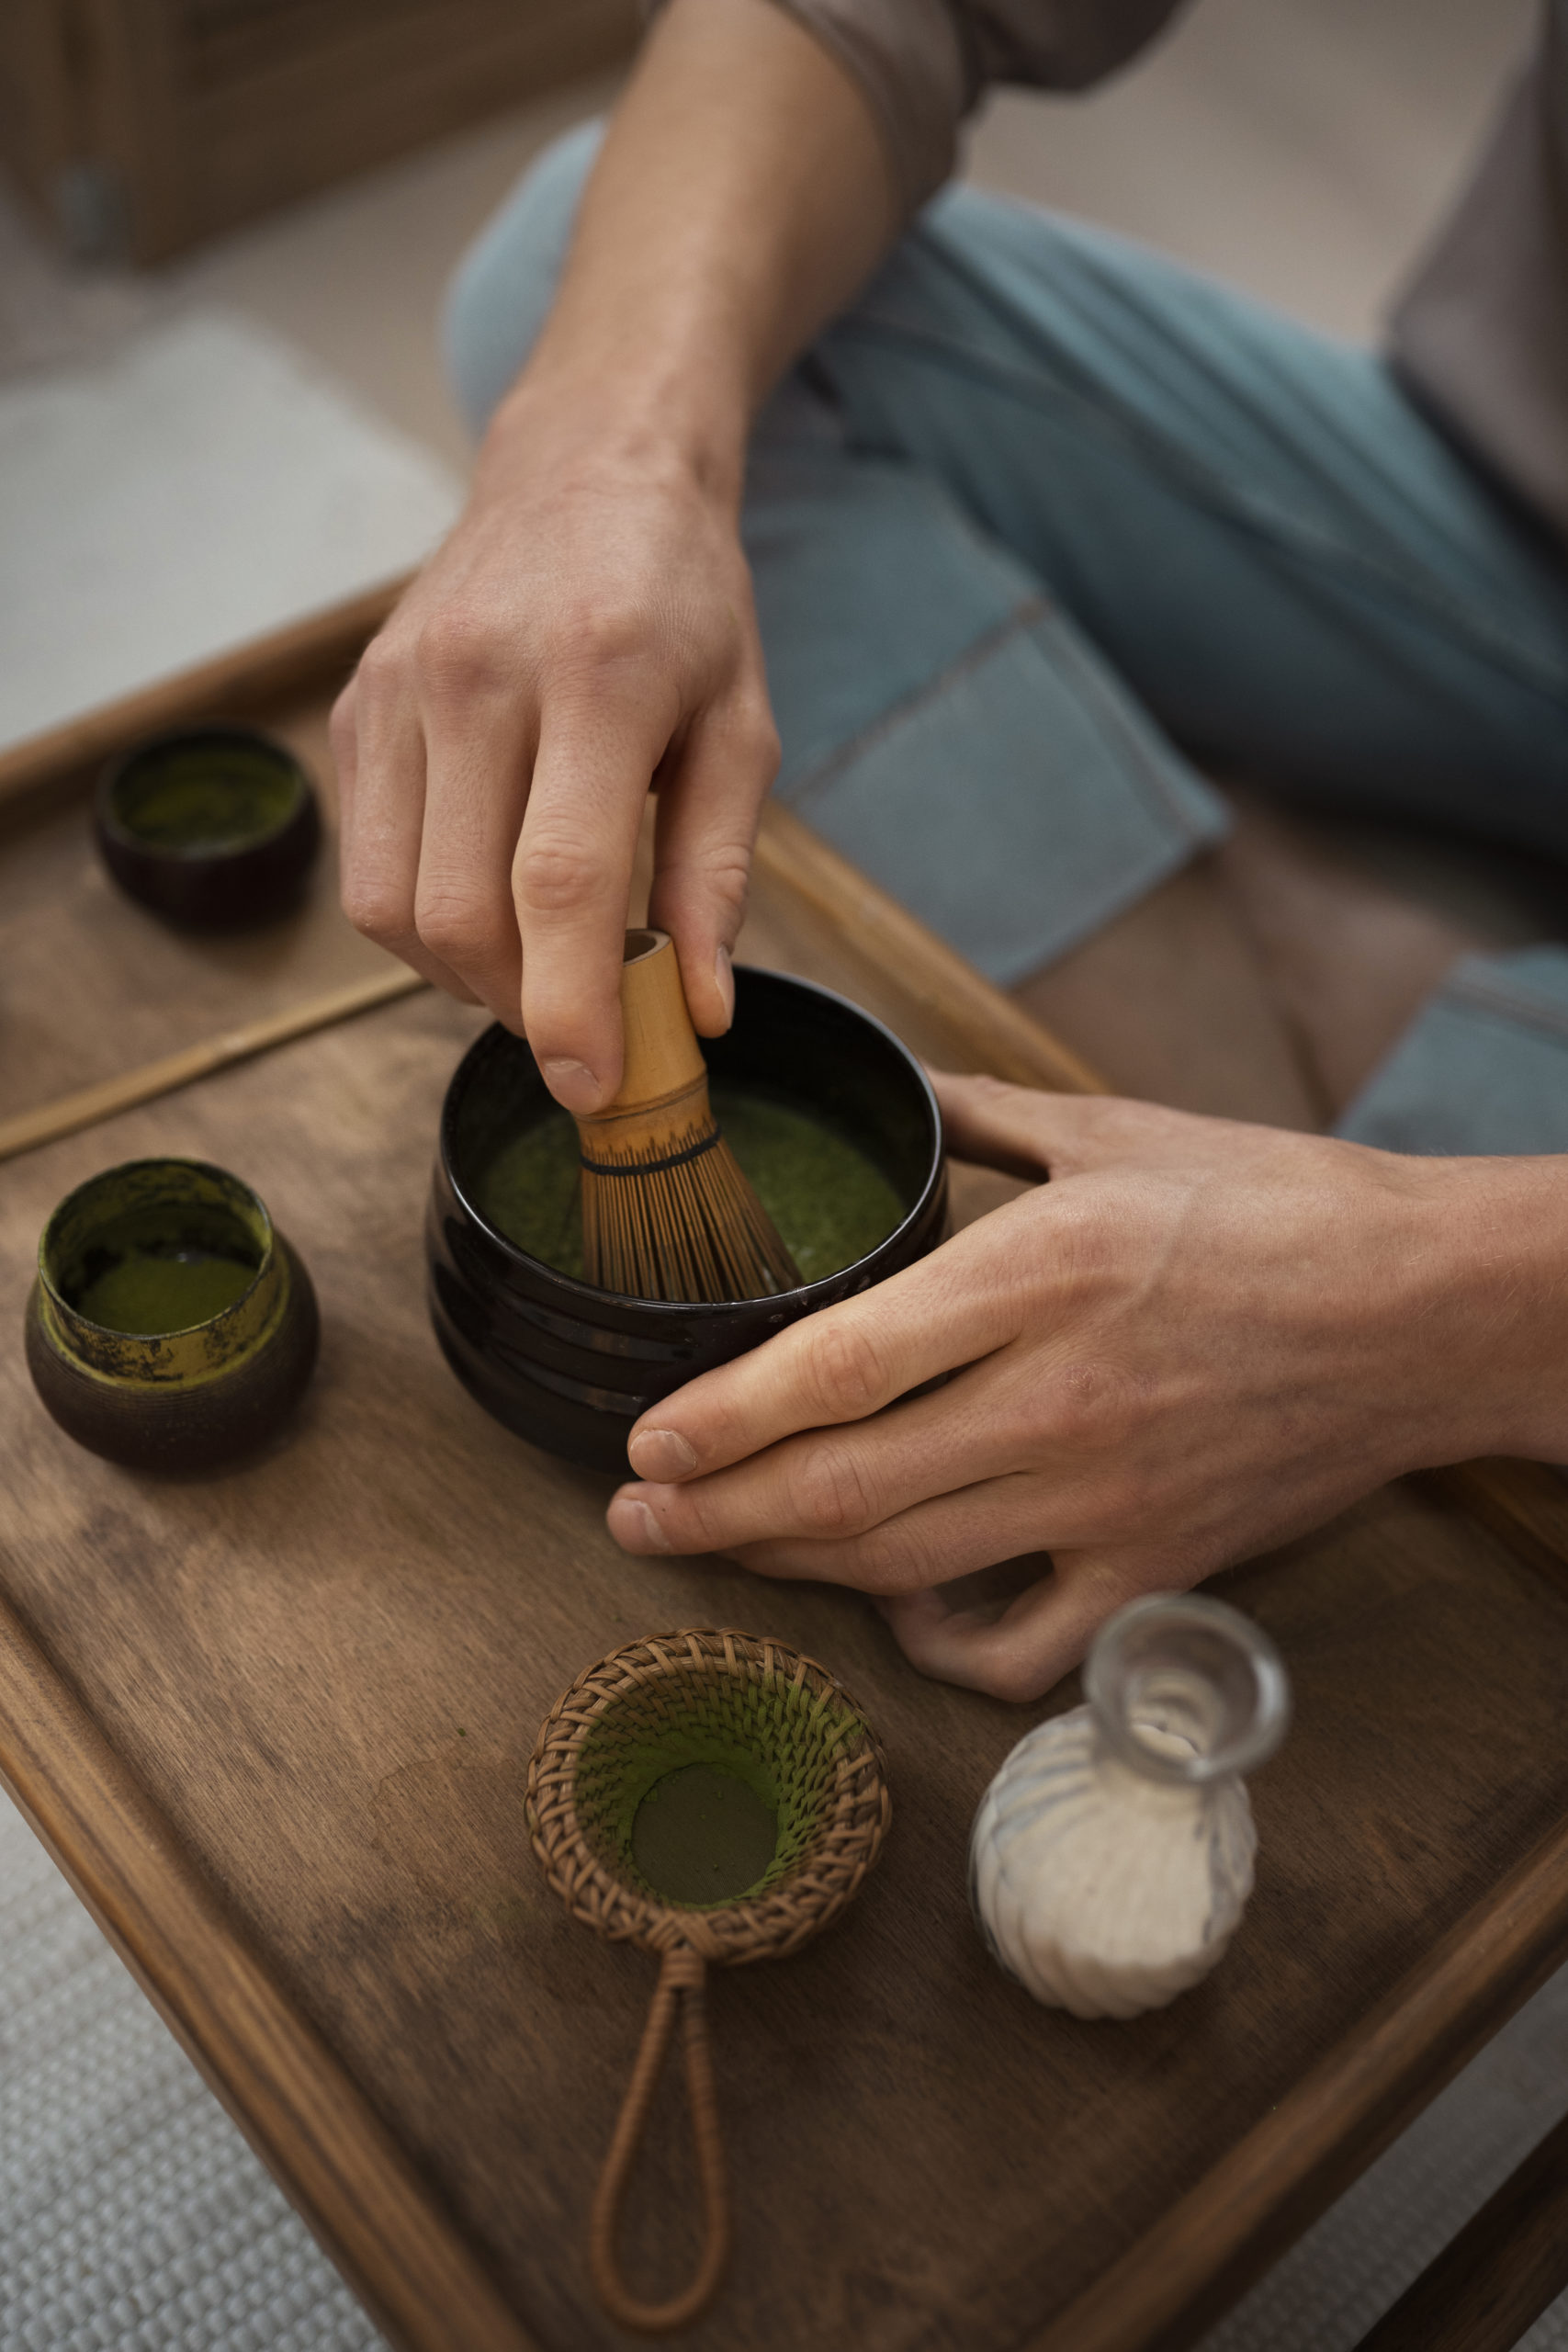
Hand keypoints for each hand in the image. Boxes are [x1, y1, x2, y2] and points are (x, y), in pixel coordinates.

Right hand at [332, 392, 777, 1110]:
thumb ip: (716, 874)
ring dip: (465, 977)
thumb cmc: (682, 602)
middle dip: (522, 1007)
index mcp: (600, 677)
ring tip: (538, 966)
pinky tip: (490, 902)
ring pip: (395, 908)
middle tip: (584, 1027)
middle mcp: (477, 678)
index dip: (571, 1006)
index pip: (560, 883)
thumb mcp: (741, 727)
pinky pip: (370, 865)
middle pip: (462, 915)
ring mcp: (399, 690)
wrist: (584, 467)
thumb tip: (697, 1012)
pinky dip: (424, 922)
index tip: (593, 1087)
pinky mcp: (355, 708)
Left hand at [605, 1072, 1510, 1699]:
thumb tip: (882, 1094)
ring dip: (790, 1566)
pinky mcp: (1160, 1570)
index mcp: (1041, 1272)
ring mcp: (1109, 1500)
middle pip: (845, 1486)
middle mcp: (1061, 1398)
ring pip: (907, 1566)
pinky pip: (1023, 1648)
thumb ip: (974, 1116)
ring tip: (716, 1551)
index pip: (838, 1366)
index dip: (723, 1417)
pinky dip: (942, 1644)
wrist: (1429, 1310)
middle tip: (636, 1521)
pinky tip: (897, 1607)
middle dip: (716, 1514)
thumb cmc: (1277, 1206)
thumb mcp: (1115, 1130)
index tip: (646, 1442)